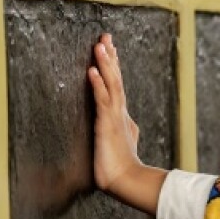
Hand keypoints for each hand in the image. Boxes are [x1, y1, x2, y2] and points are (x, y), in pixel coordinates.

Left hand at [88, 33, 142, 193]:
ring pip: (111, 84)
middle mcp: (120, 112)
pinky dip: (97, 84)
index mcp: (121, 116)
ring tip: (100, 45)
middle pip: (115, 79)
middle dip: (110, 57)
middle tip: (106, 37)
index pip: (116, 86)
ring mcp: (115, 117)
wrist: (126, 181)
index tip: (110, 49)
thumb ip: (120, 134)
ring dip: (105, 64)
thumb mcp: (118, 146)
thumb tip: (128, 129)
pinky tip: (92, 70)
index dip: (113, 67)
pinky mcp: (108, 124)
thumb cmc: (119, 169)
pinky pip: (102, 100)